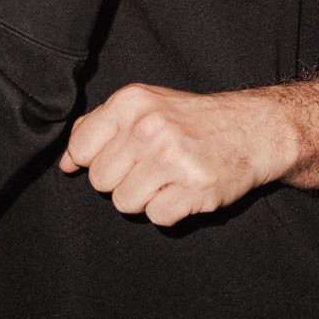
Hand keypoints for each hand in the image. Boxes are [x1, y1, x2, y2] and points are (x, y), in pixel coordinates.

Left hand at [59, 83, 287, 226]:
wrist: (253, 130)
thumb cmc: (193, 120)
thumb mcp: (145, 105)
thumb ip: (100, 127)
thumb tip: (66, 162)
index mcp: (132, 102)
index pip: (80, 148)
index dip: (95, 160)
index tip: (120, 157)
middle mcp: (149, 127)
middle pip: (100, 180)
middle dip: (122, 180)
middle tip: (152, 167)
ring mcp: (172, 157)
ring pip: (124, 202)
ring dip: (146, 197)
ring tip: (169, 177)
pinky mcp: (194, 187)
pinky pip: (157, 216)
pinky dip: (170, 210)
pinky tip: (185, 190)